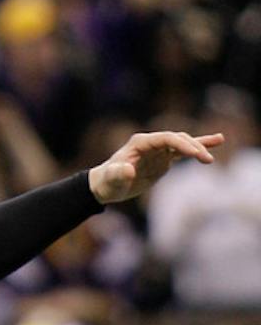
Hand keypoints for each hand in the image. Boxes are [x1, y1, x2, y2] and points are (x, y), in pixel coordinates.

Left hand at [87, 130, 222, 203]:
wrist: (106, 186)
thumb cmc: (107, 183)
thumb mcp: (111, 181)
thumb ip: (118, 174)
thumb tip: (127, 169)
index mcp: (140, 143)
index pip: (166, 138)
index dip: (181, 144)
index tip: (196, 154)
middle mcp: (151, 143)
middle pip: (177, 139)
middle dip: (193, 147)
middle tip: (207, 159)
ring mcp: (158, 150)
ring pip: (183, 142)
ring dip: (200, 144)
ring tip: (220, 140)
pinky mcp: (163, 159)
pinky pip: (183, 151)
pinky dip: (198, 147)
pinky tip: (216, 141)